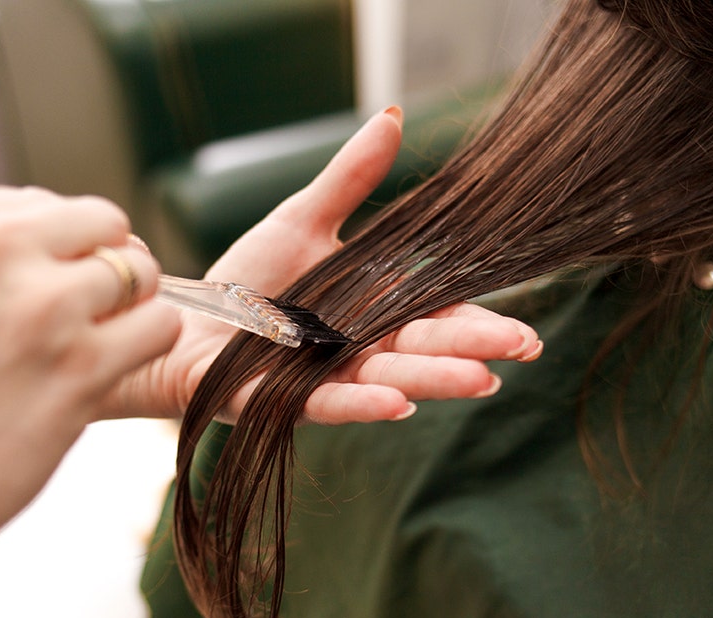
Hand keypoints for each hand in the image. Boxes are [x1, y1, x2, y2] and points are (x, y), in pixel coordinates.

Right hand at [0, 182, 180, 579]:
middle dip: (98, 262)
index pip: (30, 202)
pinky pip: (160, 325)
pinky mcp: (82, 365)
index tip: (23, 291)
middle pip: (96, 221)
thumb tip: (26, 246)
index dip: (41, 251)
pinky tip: (110, 370)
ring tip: (93, 346)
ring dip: (128, 307)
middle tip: (81, 311)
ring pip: (137, 270)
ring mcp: (40, 303)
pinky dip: (146, 346)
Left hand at [102, 108, 541, 423]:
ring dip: (433, 380)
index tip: (527, 333)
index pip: (436, 316)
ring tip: (480, 380)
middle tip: (523, 349)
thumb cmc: (247, 279)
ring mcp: (324, 379)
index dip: (480, 323)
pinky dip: (362, 406)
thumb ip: (351, 178)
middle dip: (472, 349)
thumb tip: (392, 116)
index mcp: (372, 313)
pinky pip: (328, 405)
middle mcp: (358, 350)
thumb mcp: (304, 219)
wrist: (185, 320)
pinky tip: (398, 405)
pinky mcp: (282, 401)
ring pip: (387, 381)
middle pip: (422, 349)